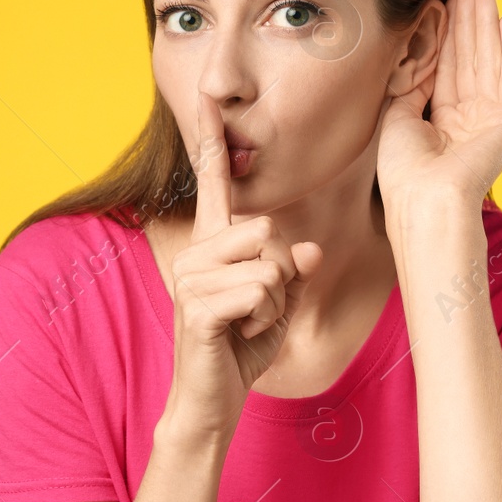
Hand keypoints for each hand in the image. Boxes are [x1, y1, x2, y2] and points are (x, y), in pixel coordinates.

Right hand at [161, 92, 322, 442]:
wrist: (212, 400)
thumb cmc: (241, 349)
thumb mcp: (279, 305)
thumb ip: (294, 272)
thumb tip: (310, 250)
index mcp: (213, 244)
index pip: (212, 183)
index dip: (209, 140)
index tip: (208, 100)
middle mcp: (196, 252)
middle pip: (269, 230)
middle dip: (282, 277)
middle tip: (257, 311)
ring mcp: (192, 278)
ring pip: (270, 264)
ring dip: (275, 303)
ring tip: (247, 325)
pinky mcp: (198, 305)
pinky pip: (261, 292)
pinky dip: (266, 319)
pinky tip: (241, 336)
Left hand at [375, 0, 501, 209]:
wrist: (423, 200)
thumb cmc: (403, 171)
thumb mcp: (398, 116)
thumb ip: (411, 83)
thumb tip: (418, 52)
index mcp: (443, 121)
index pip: (447, 67)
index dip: (447, 33)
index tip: (446, 0)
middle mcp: (470, 117)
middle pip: (469, 57)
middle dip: (469, 19)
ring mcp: (491, 119)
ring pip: (488, 58)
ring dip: (487, 22)